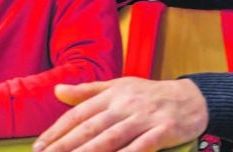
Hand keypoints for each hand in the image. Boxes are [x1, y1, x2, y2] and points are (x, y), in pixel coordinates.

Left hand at [32, 77, 207, 151]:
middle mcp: (124, 105)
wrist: (192, 98)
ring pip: (111, 139)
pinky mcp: (163, 131)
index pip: (78, 114)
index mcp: (110, 95)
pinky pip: (142, 146)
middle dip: (66, 145)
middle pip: (90, 128)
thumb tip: (57, 91)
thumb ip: (87, 92)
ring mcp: (143, 118)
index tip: (40, 146)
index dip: (58, 131)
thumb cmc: (149, 94)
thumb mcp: (118, 86)